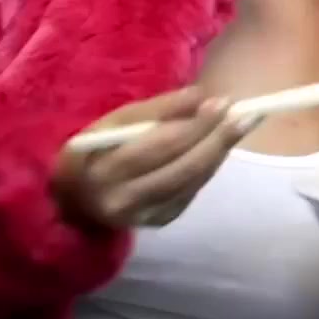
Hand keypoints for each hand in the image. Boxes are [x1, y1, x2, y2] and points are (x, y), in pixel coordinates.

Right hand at [52, 88, 243, 229]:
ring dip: (219, 152)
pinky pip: (191, 191)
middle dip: (216, 139)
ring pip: (192, 181)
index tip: (220, 102)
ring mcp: (143, 216)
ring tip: (239, 125)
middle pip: (181, 168)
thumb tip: (201, 96)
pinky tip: (218, 147)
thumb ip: (156, 110)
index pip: (157, 146)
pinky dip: (207, 167)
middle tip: (244, 114)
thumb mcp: (112, 123)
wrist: (75, 201)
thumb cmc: (94, 151)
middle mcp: (122, 199)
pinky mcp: (158, 222)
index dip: (193, 125)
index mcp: (103, 168)